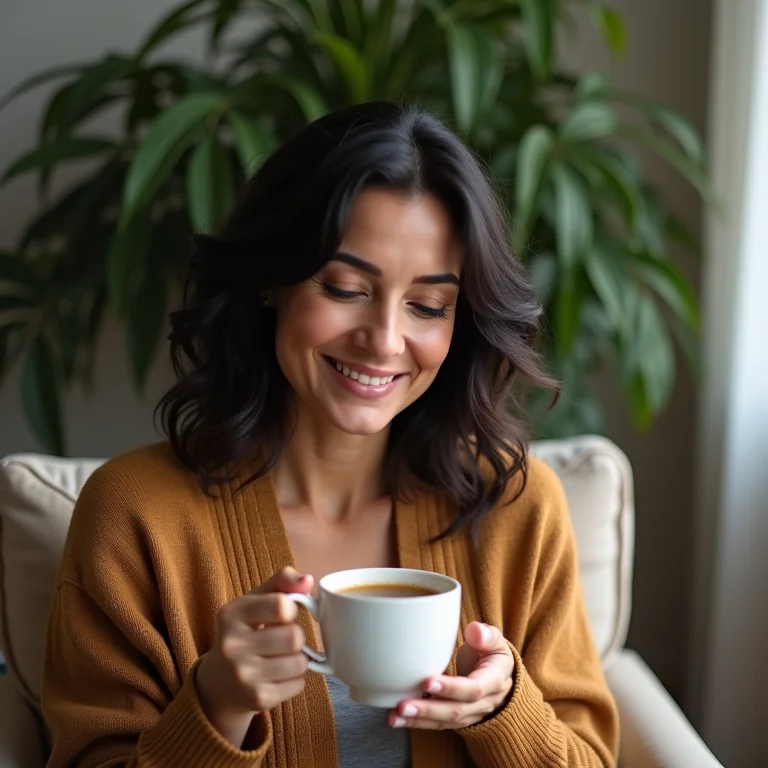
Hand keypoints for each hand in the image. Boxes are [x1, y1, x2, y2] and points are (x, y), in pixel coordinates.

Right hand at [197, 567, 312, 746]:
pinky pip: (299, 684)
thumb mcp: (255, 601)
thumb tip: (308, 580)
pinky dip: (295, 679)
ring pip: (300, 662)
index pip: (280, 605)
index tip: (283, 614)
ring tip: (281, 657)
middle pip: (294, 637)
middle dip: (296, 636)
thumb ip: (281, 582)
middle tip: (283, 639)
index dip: (291, 608)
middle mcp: (231, 646)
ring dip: (299, 658)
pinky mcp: (257, 699)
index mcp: (231, 614)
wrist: (220, 681)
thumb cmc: (246, 631)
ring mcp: (243, 676)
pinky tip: (278, 675)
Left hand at [388, 622, 514, 730]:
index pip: (473, 689)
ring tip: (395, 716)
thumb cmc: (492, 654)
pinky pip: (437, 724)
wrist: (500, 678)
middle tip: (403, 705)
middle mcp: (483, 703)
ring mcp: (470, 715)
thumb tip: (475, 630)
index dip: (451, 688)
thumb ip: (487, 636)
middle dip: (428, 709)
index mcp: (494, 681)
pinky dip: (416, 723)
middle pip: (455, 711)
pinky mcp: (456, 719)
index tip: (427, 681)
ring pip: (444, 722)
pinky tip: (397, 719)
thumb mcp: (496, 642)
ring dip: (418, 720)